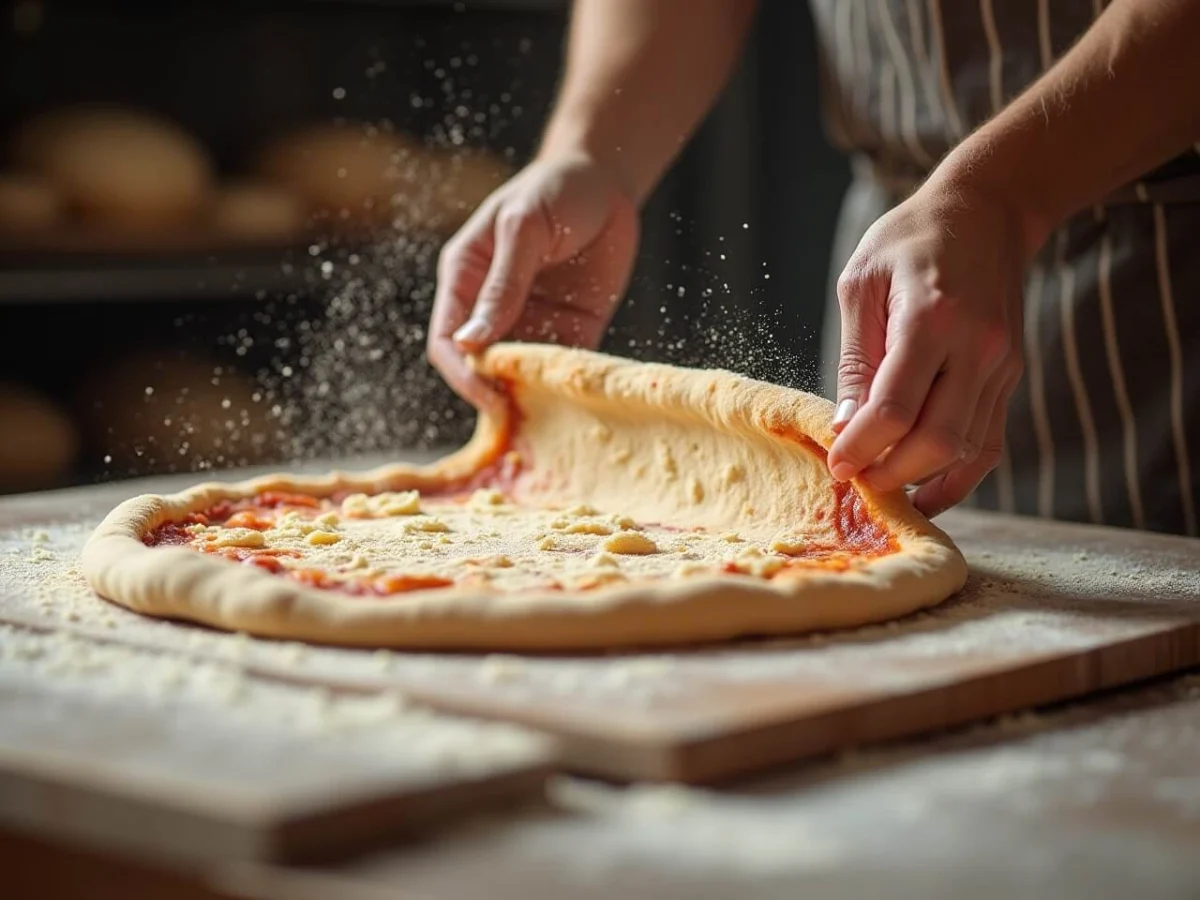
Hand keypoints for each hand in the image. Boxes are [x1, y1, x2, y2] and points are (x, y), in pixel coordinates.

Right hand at [427, 152, 638, 411]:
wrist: (606, 179)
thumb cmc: (554, 189)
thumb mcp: (523, 229)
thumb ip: (502, 284)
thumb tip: (470, 342)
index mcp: (465, 279)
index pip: (447, 341)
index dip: (463, 374)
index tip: (487, 399)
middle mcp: (492, 308)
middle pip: (479, 367)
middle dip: (493, 396)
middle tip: (519, 422)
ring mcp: (531, 322)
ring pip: (519, 376)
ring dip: (529, 398)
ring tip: (549, 424)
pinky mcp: (571, 331)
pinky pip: (562, 369)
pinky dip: (566, 388)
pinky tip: (579, 403)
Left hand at [826, 177, 1029, 517]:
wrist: (988, 211)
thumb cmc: (911, 239)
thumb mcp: (862, 283)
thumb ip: (857, 358)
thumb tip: (846, 425)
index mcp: (932, 318)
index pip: (895, 410)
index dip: (861, 448)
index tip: (836, 465)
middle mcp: (976, 347)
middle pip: (935, 441)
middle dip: (889, 474)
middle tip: (855, 481)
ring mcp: (1002, 366)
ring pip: (965, 450)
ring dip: (920, 479)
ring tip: (880, 485)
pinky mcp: (1011, 377)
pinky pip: (988, 443)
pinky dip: (957, 476)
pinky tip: (924, 493)